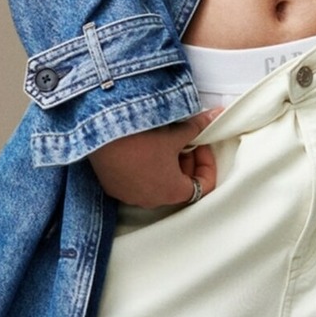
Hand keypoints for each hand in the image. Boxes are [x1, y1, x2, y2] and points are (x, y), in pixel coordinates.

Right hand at [86, 106, 226, 205]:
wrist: (99, 132)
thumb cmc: (140, 138)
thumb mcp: (174, 132)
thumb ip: (198, 127)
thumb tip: (216, 116)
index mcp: (172, 192)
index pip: (203, 186)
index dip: (207, 164)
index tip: (201, 145)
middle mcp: (152, 201)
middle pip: (180, 185)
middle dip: (186, 162)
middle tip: (184, 140)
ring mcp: (130, 196)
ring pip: (157, 184)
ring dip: (166, 166)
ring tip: (162, 141)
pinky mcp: (113, 187)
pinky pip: (136, 182)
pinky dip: (145, 169)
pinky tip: (141, 148)